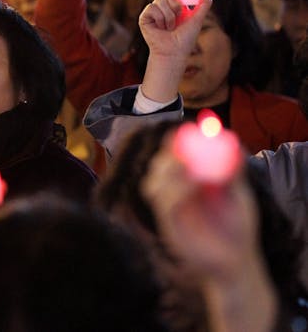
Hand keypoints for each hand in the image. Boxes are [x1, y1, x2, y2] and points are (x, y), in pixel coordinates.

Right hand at [139, 0, 211, 60]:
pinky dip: (160, 18)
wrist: (174, 51)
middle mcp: (162, 5)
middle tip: (180, 14)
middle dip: (176, 1)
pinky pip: (152, 7)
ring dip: (170, 15)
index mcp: (174, 3)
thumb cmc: (186, 38)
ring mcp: (152, 11)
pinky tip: (161, 28)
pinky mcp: (144, 17)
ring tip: (170, 27)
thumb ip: (204, 1)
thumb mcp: (198, 18)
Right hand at [141, 135, 257, 283]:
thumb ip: (234, 173)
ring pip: (153, 184)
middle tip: (181, 148)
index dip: (173, 143)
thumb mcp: (240, 196)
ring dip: (168, 172)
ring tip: (188, 166)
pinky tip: (193, 184)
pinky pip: (164, 204)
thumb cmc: (239, 228)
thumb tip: (235, 145)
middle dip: (167, 156)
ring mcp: (168, 210)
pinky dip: (176, 190)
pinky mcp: (168, 226)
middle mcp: (173, 194)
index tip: (182, 131)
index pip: (172, 157)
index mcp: (187, 182)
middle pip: (158, 167)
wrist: (237, 262)